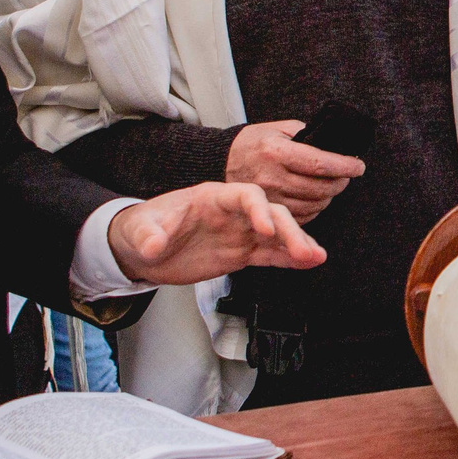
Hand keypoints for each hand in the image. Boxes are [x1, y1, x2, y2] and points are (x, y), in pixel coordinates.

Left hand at [108, 181, 326, 285]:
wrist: (142, 249)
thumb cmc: (143, 228)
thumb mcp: (140, 230)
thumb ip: (149, 234)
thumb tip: (153, 244)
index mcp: (213, 197)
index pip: (245, 196)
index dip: (258, 209)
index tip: (266, 228)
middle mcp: (232, 212)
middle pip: (270, 214)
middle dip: (288, 230)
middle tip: (302, 249)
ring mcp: (239, 232)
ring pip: (276, 235)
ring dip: (297, 244)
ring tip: (317, 256)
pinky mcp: (241, 253)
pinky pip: (271, 255)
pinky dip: (290, 259)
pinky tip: (309, 262)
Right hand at [225, 119, 364, 216]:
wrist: (219, 162)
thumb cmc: (253, 142)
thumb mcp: (277, 128)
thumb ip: (306, 133)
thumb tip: (334, 144)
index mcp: (276, 152)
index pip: (319, 163)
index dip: (344, 166)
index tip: (358, 166)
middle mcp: (271, 177)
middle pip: (320, 188)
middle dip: (341, 182)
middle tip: (346, 174)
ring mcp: (268, 198)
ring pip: (313, 205)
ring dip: (329, 196)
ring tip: (331, 185)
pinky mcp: (266, 214)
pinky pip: (301, 218)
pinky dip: (315, 209)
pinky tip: (315, 198)